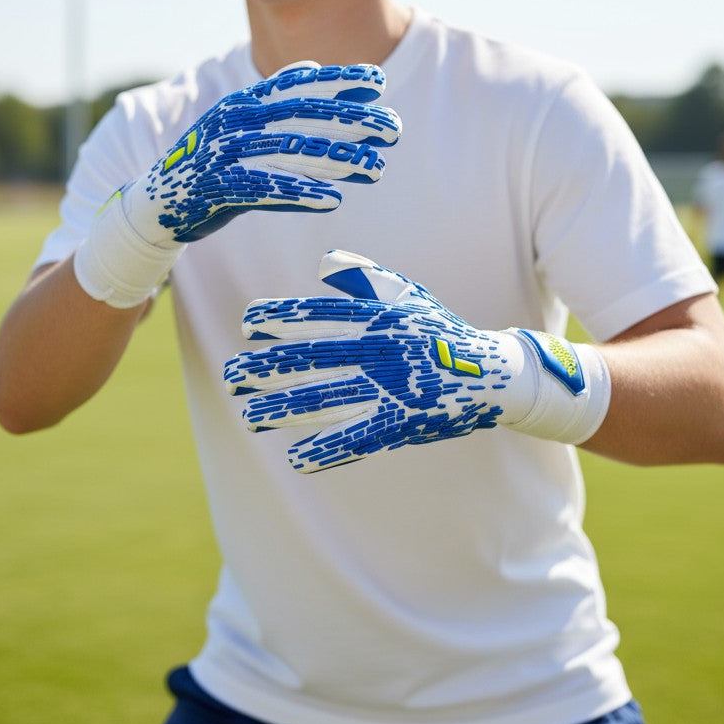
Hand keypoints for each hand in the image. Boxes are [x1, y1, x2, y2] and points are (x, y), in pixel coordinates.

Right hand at [74, 67, 399, 308]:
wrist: (153, 204)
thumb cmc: (208, 165)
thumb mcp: (240, 125)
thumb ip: (275, 102)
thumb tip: (314, 69)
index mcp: (241, 102)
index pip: (297, 85)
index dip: (337, 81)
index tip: (378, 81)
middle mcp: (233, 120)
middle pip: (302, 114)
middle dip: (352, 119)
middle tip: (394, 127)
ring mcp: (223, 153)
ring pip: (290, 150)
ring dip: (338, 158)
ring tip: (377, 168)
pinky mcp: (216, 188)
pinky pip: (265, 188)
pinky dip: (300, 191)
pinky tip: (334, 198)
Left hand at [224, 251, 609, 470]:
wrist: (492, 373)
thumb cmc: (441, 331)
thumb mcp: (408, 296)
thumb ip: (366, 279)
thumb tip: (325, 262)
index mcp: (379, 318)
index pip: (320, 315)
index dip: (282, 319)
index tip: (247, 325)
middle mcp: (381, 350)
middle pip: (313, 358)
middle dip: (268, 367)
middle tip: (231, 377)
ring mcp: (393, 388)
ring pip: (328, 399)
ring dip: (285, 410)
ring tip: (250, 417)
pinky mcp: (405, 423)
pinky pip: (360, 438)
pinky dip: (329, 451)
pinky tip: (297, 461)